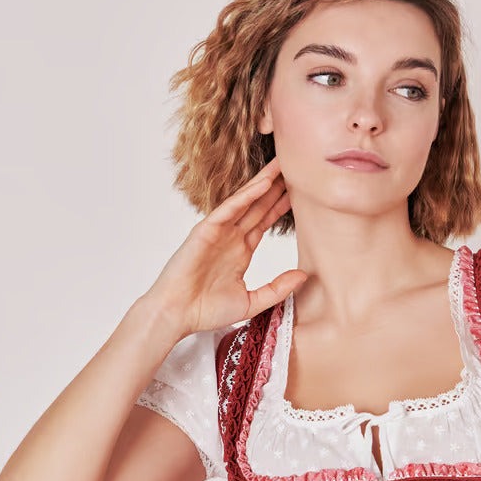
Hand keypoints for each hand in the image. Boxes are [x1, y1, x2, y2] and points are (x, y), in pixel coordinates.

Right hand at [142, 156, 308, 336]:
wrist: (177, 314)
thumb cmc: (207, 311)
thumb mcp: (252, 302)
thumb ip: (278, 289)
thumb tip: (303, 276)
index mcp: (240, 252)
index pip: (264, 222)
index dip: (280, 207)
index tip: (300, 193)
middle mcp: (231, 238)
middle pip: (257, 206)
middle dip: (275, 187)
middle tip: (294, 167)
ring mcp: (218, 232)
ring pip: (245, 202)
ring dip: (263, 183)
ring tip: (281, 165)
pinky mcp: (206, 230)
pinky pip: (229, 209)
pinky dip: (246, 196)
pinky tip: (262, 184)